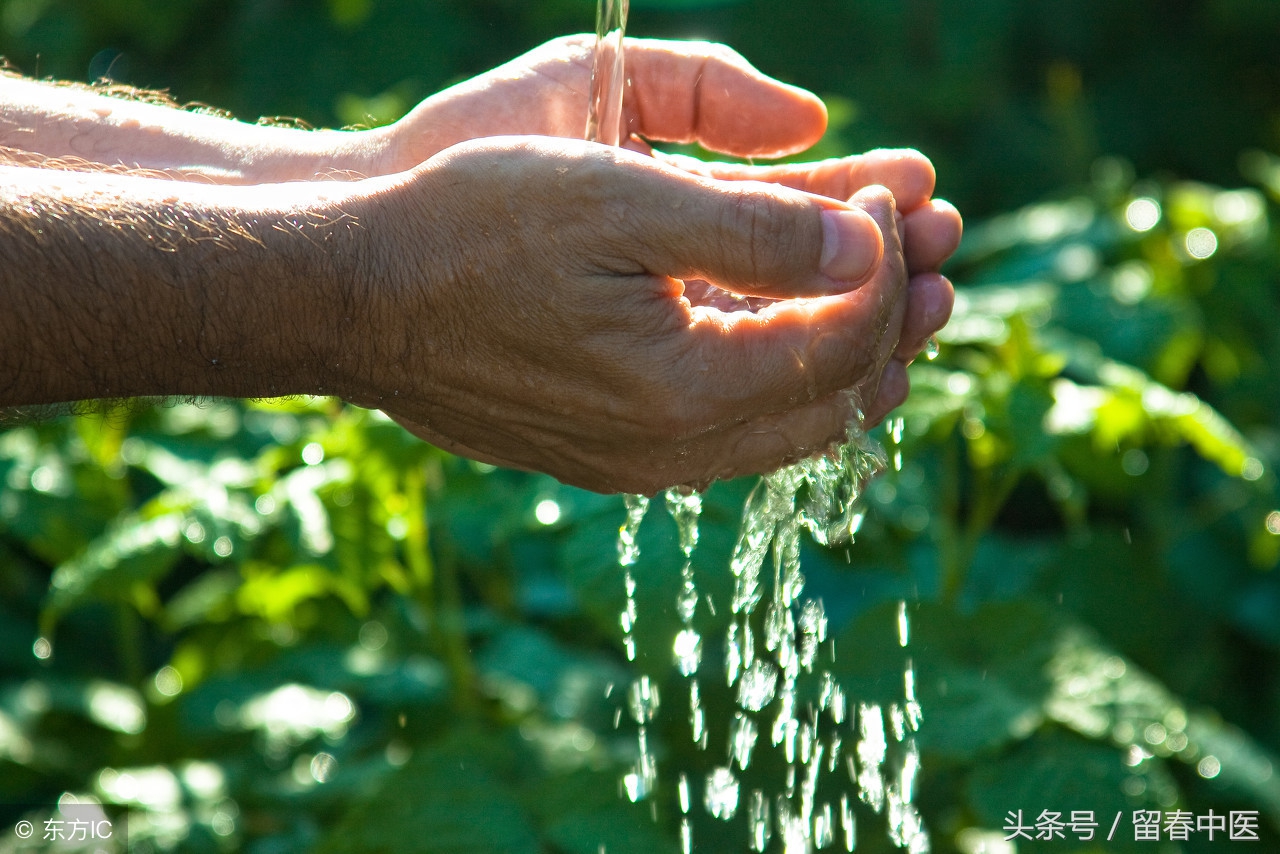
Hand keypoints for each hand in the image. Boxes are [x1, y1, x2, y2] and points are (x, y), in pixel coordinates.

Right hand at [379, 36, 958, 426]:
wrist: (351, 297)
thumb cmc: (468, 230)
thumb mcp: (619, 199)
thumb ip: (757, 226)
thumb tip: (870, 246)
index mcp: (686, 390)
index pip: (843, 338)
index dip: (891, 263)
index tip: (900, 195)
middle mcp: (672, 449)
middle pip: (832, 396)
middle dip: (896, 319)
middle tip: (944, 260)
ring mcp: (638, 461)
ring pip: (786, 421)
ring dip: (846, 350)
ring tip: (894, 292)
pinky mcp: (607, 453)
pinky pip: (730, 428)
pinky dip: (780, 374)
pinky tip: (791, 329)